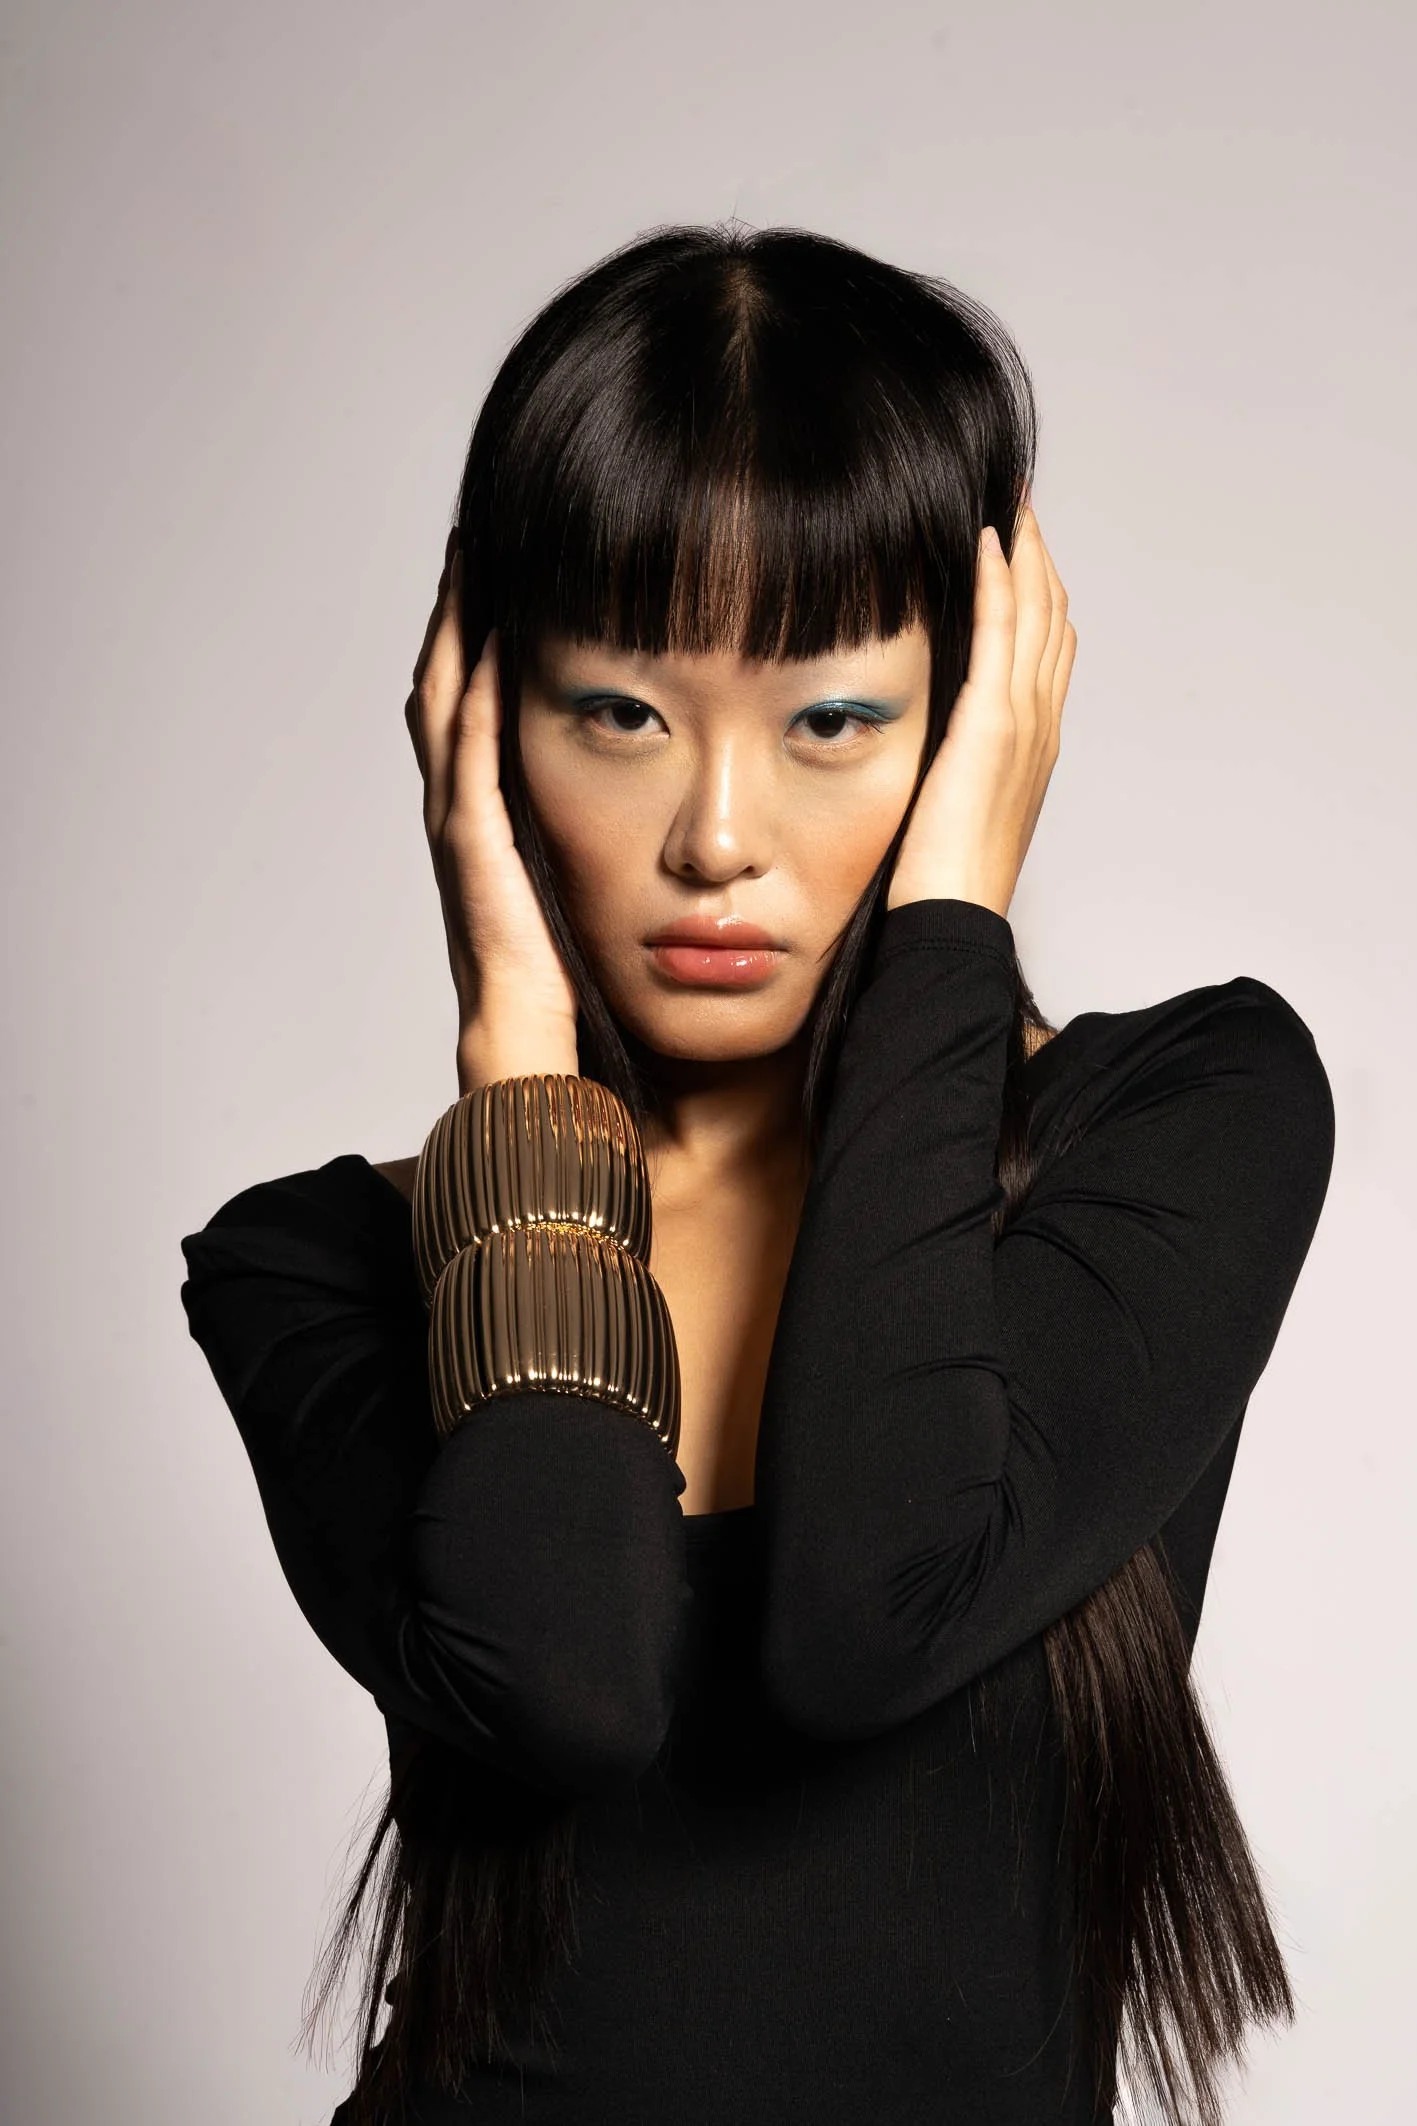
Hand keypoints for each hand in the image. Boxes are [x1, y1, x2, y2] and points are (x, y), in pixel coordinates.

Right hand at [405, 534, 580, 1088]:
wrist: (529, 1053)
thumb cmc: (568, 991)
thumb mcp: (589, 896)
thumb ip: (606, 849)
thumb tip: (663, 819)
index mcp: (491, 824)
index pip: (472, 713)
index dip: (476, 644)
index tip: (502, 577)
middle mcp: (464, 818)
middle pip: (442, 691)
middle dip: (455, 617)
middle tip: (472, 542)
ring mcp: (461, 833)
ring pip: (441, 709)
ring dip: (453, 634)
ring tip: (469, 563)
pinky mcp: (476, 854)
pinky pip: (468, 761)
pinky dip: (472, 699)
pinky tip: (486, 644)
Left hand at [886, 500, 1075, 919]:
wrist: (952, 919)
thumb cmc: (939, 880)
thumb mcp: (947, 804)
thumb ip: (948, 759)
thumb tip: (923, 736)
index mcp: (1032, 745)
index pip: (1046, 649)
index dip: (1038, 594)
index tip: (1018, 549)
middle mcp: (1039, 725)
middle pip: (1053, 619)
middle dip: (1038, 559)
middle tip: (1019, 504)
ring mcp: (1023, 723)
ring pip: (1037, 614)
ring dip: (1024, 552)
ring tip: (1008, 504)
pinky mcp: (992, 725)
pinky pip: (1002, 635)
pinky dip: (1000, 582)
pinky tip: (986, 541)